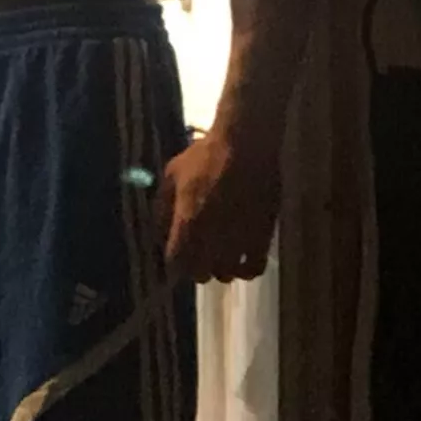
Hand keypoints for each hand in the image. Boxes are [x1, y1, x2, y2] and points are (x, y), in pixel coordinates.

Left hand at [155, 132, 278, 283]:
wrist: (246, 145)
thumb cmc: (206, 155)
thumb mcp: (173, 173)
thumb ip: (163, 205)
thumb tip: (159, 231)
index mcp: (187, 225)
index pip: (176, 265)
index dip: (175, 262)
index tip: (178, 254)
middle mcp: (212, 240)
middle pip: (200, 275)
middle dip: (196, 266)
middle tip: (199, 251)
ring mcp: (238, 242)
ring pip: (226, 275)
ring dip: (220, 267)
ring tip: (220, 252)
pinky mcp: (261, 238)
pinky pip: (252, 270)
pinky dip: (245, 268)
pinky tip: (241, 256)